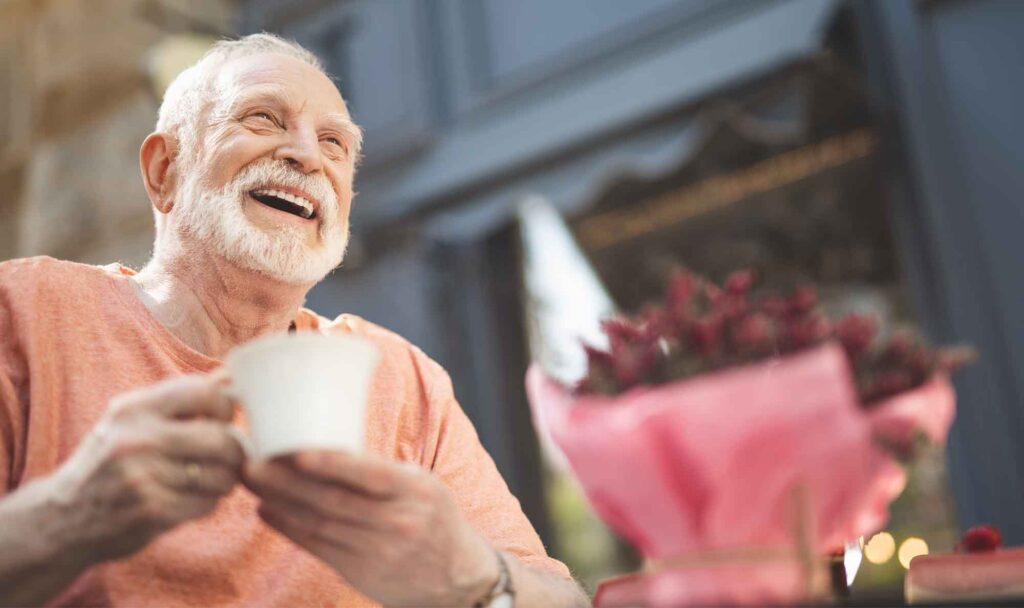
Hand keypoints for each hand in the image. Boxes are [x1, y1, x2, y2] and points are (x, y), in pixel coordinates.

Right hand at [49, 373, 244, 562]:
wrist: (62, 518)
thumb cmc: (109, 462)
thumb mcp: (131, 421)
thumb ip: (180, 399)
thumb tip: (228, 376)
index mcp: (134, 409)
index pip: (206, 393)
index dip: (226, 407)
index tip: (222, 421)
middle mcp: (137, 439)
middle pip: (222, 439)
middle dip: (234, 451)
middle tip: (226, 458)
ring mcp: (144, 477)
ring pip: (221, 475)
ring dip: (223, 480)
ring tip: (207, 480)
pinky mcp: (152, 512)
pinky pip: (208, 503)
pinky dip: (207, 503)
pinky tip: (189, 501)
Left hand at [245, 451, 499, 606]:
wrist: (457, 579)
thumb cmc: (434, 520)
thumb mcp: (424, 487)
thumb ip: (383, 472)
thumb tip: (329, 446)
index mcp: (417, 491)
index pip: (370, 474)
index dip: (331, 463)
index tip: (295, 451)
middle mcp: (399, 522)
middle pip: (334, 500)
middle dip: (287, 481)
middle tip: (252, 463)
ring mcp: (378, 551)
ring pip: (320, 523)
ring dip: (280, 502)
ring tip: (252, 482)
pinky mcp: (361, 573)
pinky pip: (318, 547)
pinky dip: (289, 528)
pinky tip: (268, 511)